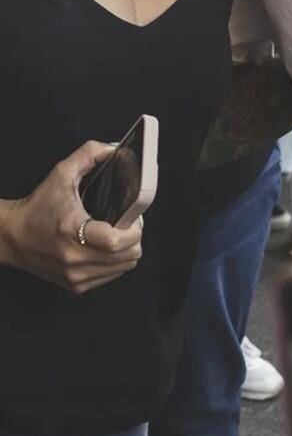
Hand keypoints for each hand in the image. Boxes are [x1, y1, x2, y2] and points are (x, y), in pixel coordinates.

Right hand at [0, 141, 142, 294]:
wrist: (13, 237)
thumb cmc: (38, 206)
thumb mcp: (61, 173)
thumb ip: (89, 154)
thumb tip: (114, 148)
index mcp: (71, 230)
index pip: (116, 240)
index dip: (134, 229)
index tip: (133, 216)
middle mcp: (74, 258)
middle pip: (129, 255)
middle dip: (134, 236)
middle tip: (127, 222)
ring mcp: (76, 275)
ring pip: (124, 267)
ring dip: (127, 250)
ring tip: (117, 233)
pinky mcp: (77, 286)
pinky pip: (112, 276)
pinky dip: (115, 262)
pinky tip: (105, 247)